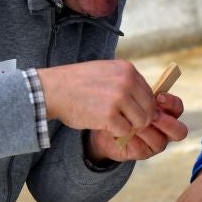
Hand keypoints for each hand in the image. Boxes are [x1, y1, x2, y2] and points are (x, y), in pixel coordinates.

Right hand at [38, 60, 157, 136]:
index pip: (150, 94)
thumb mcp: (106, 71)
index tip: (130, 112)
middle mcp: (126, 81)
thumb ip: (126, 82)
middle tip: (124, 122)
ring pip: (141, 122)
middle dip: (139, 119)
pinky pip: (125, 131)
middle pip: (149, 109)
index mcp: (127, 69)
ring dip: (129, 126)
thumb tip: (148, 101)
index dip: (142, 107)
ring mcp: (119, 98)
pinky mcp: (109, 115)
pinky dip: (116, 132)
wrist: (51, 90)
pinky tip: (104, 126)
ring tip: (113, 123)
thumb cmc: (78, 83)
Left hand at [86, 93, 188, 161]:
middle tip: (153, 116)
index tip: (159, 97)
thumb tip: (146, 91)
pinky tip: (122, 133)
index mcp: (167, 113)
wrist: (104, 122)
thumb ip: (141, 95)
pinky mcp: (143, 153)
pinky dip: (133, 140)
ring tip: (133, 124)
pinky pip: (142, 149)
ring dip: (147, 132)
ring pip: (160, 141)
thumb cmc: (120, 105)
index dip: (171, 103)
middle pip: (179, 131)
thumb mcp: (130, 96)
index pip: (177, 108)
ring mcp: (155, 143)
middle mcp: (165, 130)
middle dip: (167, 123)